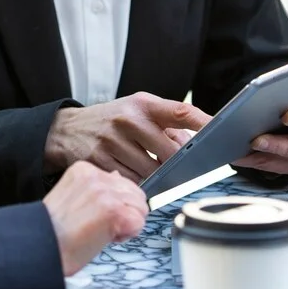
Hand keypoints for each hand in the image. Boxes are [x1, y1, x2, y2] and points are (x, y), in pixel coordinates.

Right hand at [42, 161, 148, 275]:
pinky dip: (126, 235)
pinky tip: (106, 238)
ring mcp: (106, 193)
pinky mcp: (115, 211)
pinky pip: (138, 223)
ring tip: (101, 231)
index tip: (96, 216)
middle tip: (101, 226)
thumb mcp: (73, 196)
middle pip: (135, 193)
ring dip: (126, 225)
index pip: (121, 182)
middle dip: (125, 213)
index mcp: (84, 170)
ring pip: (140, 208)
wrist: (40, 247)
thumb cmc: (53, 231)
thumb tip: (119, 179)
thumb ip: (97, 187)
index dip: (115, 204)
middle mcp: (96, 176)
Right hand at [43, 93, 213, 182]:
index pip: (180, 111)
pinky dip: (136, 183)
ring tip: (147, 169)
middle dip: (177, 164)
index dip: (203, 122)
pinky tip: (130, 175)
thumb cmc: (111, 121)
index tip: (221, 131)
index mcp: (142, 105)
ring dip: (155, 176)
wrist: (66, 130)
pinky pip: (130, 182)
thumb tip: (192, 146)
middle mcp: (127, 120)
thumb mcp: (137, 111)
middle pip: (169, 153)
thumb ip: (166, 126)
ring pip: (151, 172)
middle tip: (177, 168)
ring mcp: (111, 141)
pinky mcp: (98, 161)